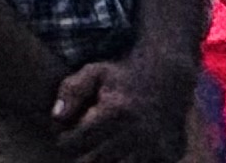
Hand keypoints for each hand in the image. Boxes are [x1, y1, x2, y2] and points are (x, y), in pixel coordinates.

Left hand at [53, 48, 193, 162]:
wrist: (169, 77)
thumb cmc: (124, 75)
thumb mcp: (95, 72)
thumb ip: (71, 91)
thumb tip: (56, 118)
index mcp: (115, 111)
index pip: (73, 143)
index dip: (64, 138)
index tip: (66, 131)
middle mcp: (137, 133)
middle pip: (91, 162)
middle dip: (82, 154)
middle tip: (84, 140)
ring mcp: (155, 147)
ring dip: (105, 160)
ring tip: (102, 144)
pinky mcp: (168, 157)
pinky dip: (127, 160)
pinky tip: (123, 147)